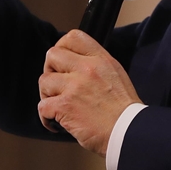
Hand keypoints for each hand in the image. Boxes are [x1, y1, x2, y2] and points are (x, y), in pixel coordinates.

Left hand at [38, 30, 141, 155]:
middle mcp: (87, 69)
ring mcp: (75, 86)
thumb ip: (96, 65)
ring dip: (47, 95)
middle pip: (52, 55)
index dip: (61, 46)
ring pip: (44, 81)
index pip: (73, 37)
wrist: (128, 132)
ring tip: (58, 105)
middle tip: (56, 84)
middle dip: (50, 70)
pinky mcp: (65, 106)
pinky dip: (46, 117)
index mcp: (100, 59)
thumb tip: (75, 63)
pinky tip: (56, 123)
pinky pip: (42, 106)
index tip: (61, 61)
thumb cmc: (124, 110)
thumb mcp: (115, 74)